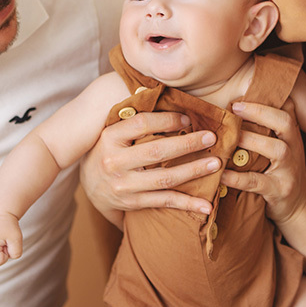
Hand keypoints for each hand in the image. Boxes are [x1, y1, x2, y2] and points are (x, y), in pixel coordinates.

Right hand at [79, 111, 216, 225]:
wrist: (90, 186)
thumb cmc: (110, 151)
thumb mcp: (114, 132)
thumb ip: (137, 121)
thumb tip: (171, 101)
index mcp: (110, 137)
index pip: (142, 123)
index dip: (167, 119)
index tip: (188, 118)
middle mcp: (114, 161)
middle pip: (157, 151)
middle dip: (188, 143)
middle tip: (211, 137)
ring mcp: (123, 185)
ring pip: (165, 178)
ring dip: (194, 170)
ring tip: (215, 164)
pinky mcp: (132, 203)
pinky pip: (165, 201)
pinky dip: (188, 204)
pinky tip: (206, 205)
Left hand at [219, 100, 305, 225]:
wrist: (301, 207)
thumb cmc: (283, 173)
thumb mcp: (281, 149)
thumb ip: (268, 131)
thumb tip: (237, 106)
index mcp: (292, 136)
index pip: (286, 110)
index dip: (266, 100)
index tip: (241, 96)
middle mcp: (294, 149)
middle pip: (284, 123)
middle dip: (260, 112)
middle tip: (234, 108)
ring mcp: (289, 170)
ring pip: (276, 149)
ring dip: (250, 140)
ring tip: (228, 137)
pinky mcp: (280, 190)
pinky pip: (257, 182)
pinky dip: (238, 178)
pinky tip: (221, 174)